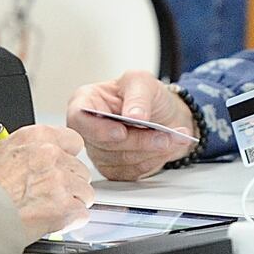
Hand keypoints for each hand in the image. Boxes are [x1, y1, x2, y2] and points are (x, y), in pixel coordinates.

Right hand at [0, 124, 92, 240]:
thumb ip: (16, 152)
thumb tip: (16, 158)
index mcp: (36, 137)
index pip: (73, 142)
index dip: (67, 159)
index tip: (62, 168)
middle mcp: (51, 155)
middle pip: (80, 170)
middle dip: (70, 185)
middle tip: (51, 197)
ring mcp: (60, 181)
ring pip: (85, 193)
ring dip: (71, 204)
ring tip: (49, 211)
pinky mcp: (63, 207)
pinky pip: (80, 215)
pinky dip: (69, 222)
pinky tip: (52, 224)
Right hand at [66, 70, 195, 180]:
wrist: (163, 113)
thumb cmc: (144, 94)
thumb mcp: (142, 81)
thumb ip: (137, 96)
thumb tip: (133, 115)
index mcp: (85, 102)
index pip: (78, 119)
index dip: (98, 129)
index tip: (121, 132)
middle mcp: (88, 129)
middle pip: (104, 144)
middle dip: (138, 141)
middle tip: (164, 136)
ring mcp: (99, 152)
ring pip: (122, 160)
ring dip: (152, 150)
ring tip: (175, 137)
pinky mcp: (115, 169)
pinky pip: (132, 171)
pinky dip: (154, 160)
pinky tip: (168, 147)